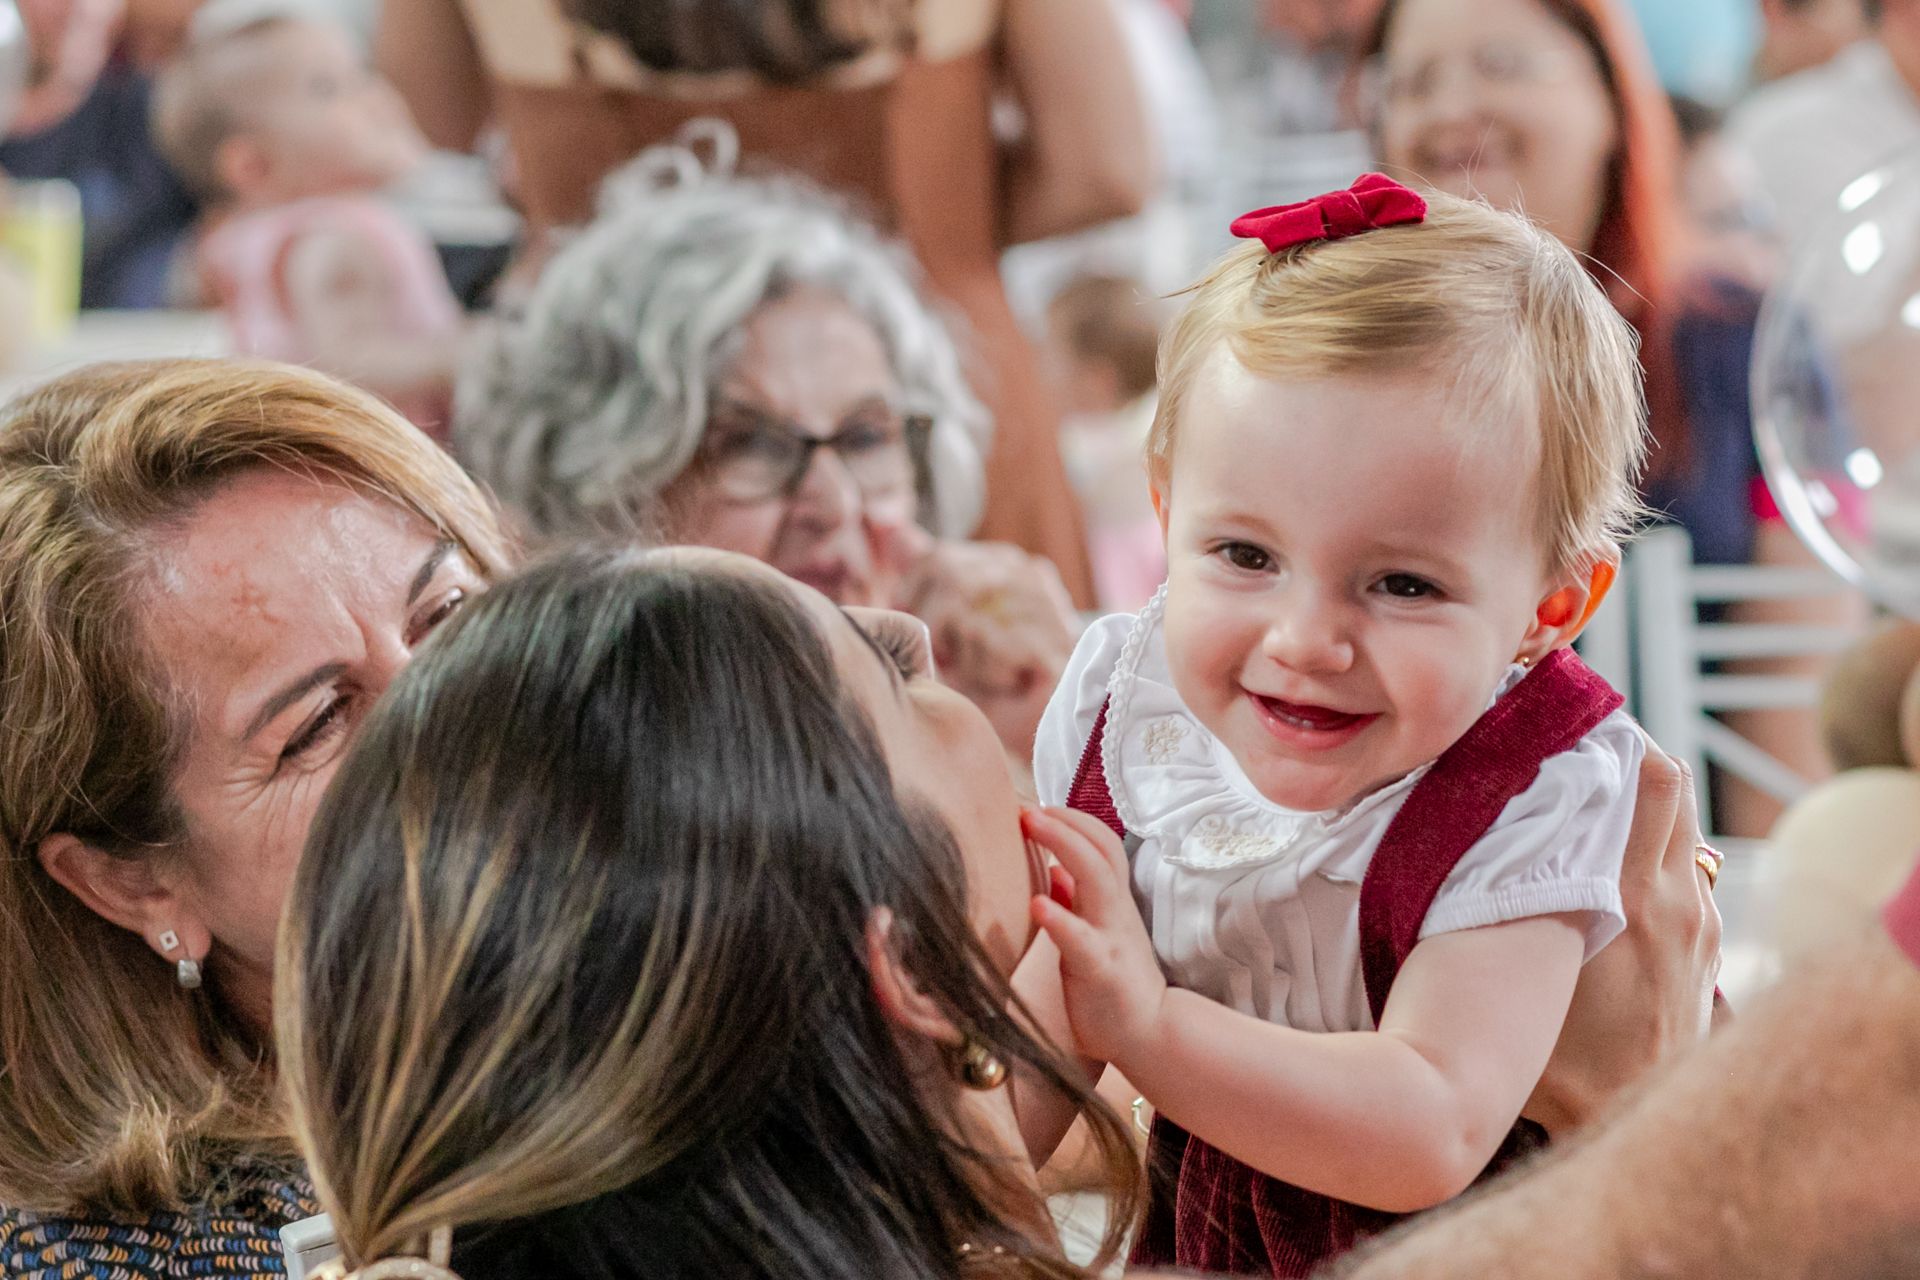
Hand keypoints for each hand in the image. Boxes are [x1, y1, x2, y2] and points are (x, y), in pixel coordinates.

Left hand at [897, 541, 1077, 758]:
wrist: (1040, 732)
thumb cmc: (990, 683)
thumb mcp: (945, 628)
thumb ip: (923, 576)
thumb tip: (890, 526)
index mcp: (1003, 563)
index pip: (935, 559)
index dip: (915, 600)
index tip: (930, 639)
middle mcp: (1027, 573)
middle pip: (948, 580)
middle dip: (939, 630)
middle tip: (959, 663)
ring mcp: (1046, 603)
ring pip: (966, 616)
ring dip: (968, 659)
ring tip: (991, 676)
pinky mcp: (1054, 637)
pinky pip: (988, 640)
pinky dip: (987, 672)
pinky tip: (1008, 684)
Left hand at [1025, 805, 1167, 1065]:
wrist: (1150, 1035)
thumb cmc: (1115, 986)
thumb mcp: (1095, 934)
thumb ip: (1078, 902)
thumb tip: (1054, 871)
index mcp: (1112, 902)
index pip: (1101, 842)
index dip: (1071, 819)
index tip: (1035, 806)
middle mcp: (1115, 911)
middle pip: (1100, 848)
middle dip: (1063, 821)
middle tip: (1025, 807)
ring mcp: (1110, 937)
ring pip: (1097, 878)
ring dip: (1061, 845)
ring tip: (1029, 825)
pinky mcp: (1101, 969)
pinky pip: (1081, 939)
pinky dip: (1059, 918)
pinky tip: (1036, 904)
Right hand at [1524, 742, 1722, 1135]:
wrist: (1638, 1125)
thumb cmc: (1562, 1062)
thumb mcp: (1515, 981)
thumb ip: (1493, 916)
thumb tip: (1441, 854)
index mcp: (1631, 896)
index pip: (1652, 779)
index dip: (1619, 740)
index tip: (1574, 727)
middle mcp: (1678, 900)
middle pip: (1672, 788)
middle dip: (1629, 762)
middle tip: (1575, 756)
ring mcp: (1702, 926)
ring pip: (1682, 835)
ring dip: (1643, 815)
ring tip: (1588, 815)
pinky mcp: (1710, 954)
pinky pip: (1688, 881)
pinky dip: (1657, 863)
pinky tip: (1612, 884)